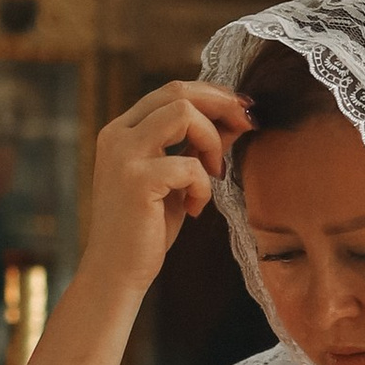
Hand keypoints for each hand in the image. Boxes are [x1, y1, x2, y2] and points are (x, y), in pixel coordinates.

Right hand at [87, 79, 250, 301]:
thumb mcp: (176, 180)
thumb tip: (237, 118)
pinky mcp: (137, 180)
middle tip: (247, 124)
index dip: (213, 95)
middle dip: (221, 104)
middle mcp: (117, 135)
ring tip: (214, 174)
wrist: (116, 272)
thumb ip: (197, 146)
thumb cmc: (146, 228)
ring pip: (184, 113)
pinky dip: (203, 186)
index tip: (242, 111)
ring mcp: (124, 155)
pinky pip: (190, 164)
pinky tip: (194, 209)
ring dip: (212, 140)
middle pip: (178, 91)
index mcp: (122, 130)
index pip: (171, 91)